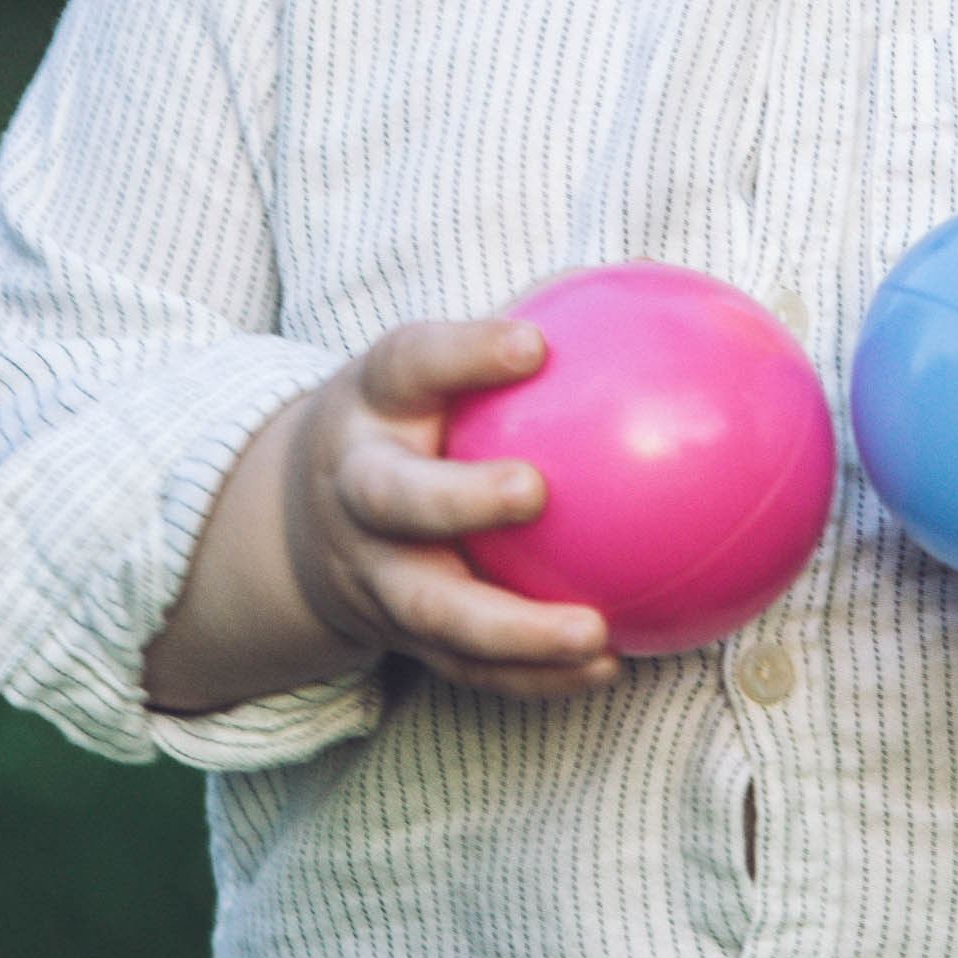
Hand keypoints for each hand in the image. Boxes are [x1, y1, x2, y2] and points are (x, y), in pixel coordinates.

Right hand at [282, 318, 622, 699]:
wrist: (302, 520)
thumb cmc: (415, 416)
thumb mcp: (434, 365)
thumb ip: (518, 335)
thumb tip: (655, 280)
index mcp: (374, 404)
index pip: (410, 364)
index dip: (464, 354)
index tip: (532, 345)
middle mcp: (359, 490)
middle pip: (394, 499)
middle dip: (457, 499)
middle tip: (534, 492)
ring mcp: (374, 572)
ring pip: (432, 608)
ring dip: (512, 630)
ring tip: (594, 632)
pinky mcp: (399, 635)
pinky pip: (465, 666)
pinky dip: (532, 677)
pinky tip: (607, 667)